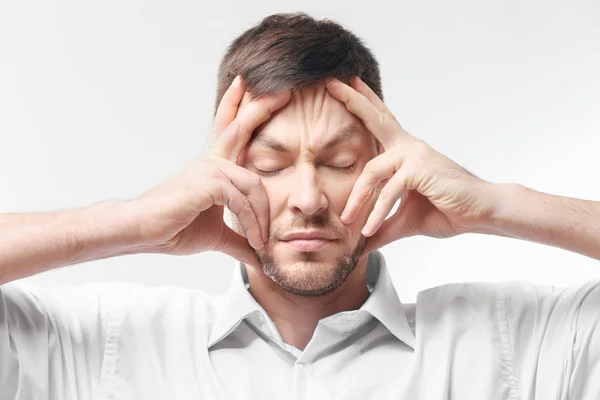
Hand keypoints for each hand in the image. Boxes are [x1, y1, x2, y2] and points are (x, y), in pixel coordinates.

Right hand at [134, 76, 290, 270]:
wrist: (144, 233)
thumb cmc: (174, 229)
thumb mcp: (217, 236)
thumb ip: (240, 242)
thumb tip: (259, 260)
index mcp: (214, 167)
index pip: (231, 132)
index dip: (242, 109)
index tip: (254, 89)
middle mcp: (212, 162)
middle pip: (240, 128)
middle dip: (262, 107)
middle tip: (286, 92)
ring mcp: (209, 169)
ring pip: (253, 184)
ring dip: (262, 217)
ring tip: (262, 242)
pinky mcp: (208, 183)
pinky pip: (241, 200)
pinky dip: (252, 223)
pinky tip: (253, 240)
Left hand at [326, 77, 495, 253]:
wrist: (479, 214)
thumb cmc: (446, 210)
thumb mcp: (404, 221)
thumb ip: (381, 227)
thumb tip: (361, 244)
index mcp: (405, 152)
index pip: (380, 122)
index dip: (364, 103)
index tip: (347, 84)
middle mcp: (408, 147)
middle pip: (376, 119)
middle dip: (353, 101)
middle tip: (331, 84)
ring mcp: (414, 154)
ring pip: (372, 172)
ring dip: (357, 200)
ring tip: (347, 222)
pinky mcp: (420, 169)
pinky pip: (389, 191)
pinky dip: (377, 213)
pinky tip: (369, 229)